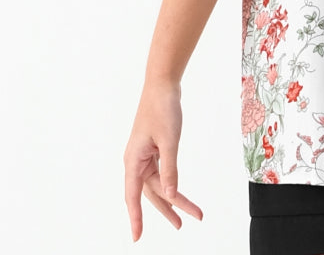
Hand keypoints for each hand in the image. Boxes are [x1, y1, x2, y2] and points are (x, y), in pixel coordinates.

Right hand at [123, 81, 202, 240]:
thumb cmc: (162, 109)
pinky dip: (171, 182)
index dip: (136, 218)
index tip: (137, 238)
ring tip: (190, 212)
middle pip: (151, 192)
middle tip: (182, 225)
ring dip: (174, 197)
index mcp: (133, 160)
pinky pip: (161, 172)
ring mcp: (144, 155)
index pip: (132, 196)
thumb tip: (170, 196)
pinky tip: (178, 191)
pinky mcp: (153, 148)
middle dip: (168, 209)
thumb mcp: (169, 141)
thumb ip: (170, 170)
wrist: (162, 84)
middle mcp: (136, 161)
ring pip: (158, 183)